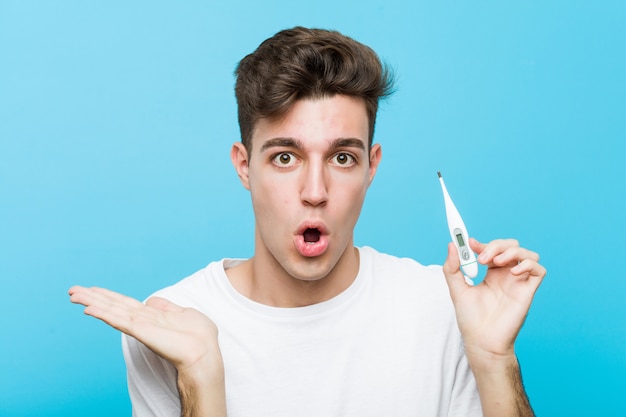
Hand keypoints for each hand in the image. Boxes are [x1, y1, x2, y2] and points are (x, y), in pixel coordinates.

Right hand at [68, 286, 220, 373]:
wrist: (204, 352)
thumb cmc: (199, 336)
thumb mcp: (184, 314)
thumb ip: (166, 307)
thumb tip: (151, 300)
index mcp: (151, 315)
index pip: (124, 303)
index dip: (108, 296)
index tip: (91, 289)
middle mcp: (142, 320)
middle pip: (113, 305)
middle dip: (93, 297)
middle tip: (71, 290)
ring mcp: (140, 325)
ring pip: (112, 310)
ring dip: (92, 301)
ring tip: (73, 295)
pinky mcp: (142, 330)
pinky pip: (119, 320)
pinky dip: (104, 313)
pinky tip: (89, 308)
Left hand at [442, 238, 545, 364]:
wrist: (481, 340)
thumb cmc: (471, 318)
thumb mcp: (456, 289)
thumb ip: (452, 268)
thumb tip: (452, 245)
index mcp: (491, 272)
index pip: (492, 248)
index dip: (482, 243)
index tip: (469, 243)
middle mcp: (506, 275)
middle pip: (511, 246)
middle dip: (497, 245)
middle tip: (481, 258)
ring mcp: (518, 282)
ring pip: (528, 254)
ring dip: (513, 251)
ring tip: (496, 262)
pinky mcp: (528, 291)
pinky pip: (539, 271)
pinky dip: (528, 264)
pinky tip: (512, 272)